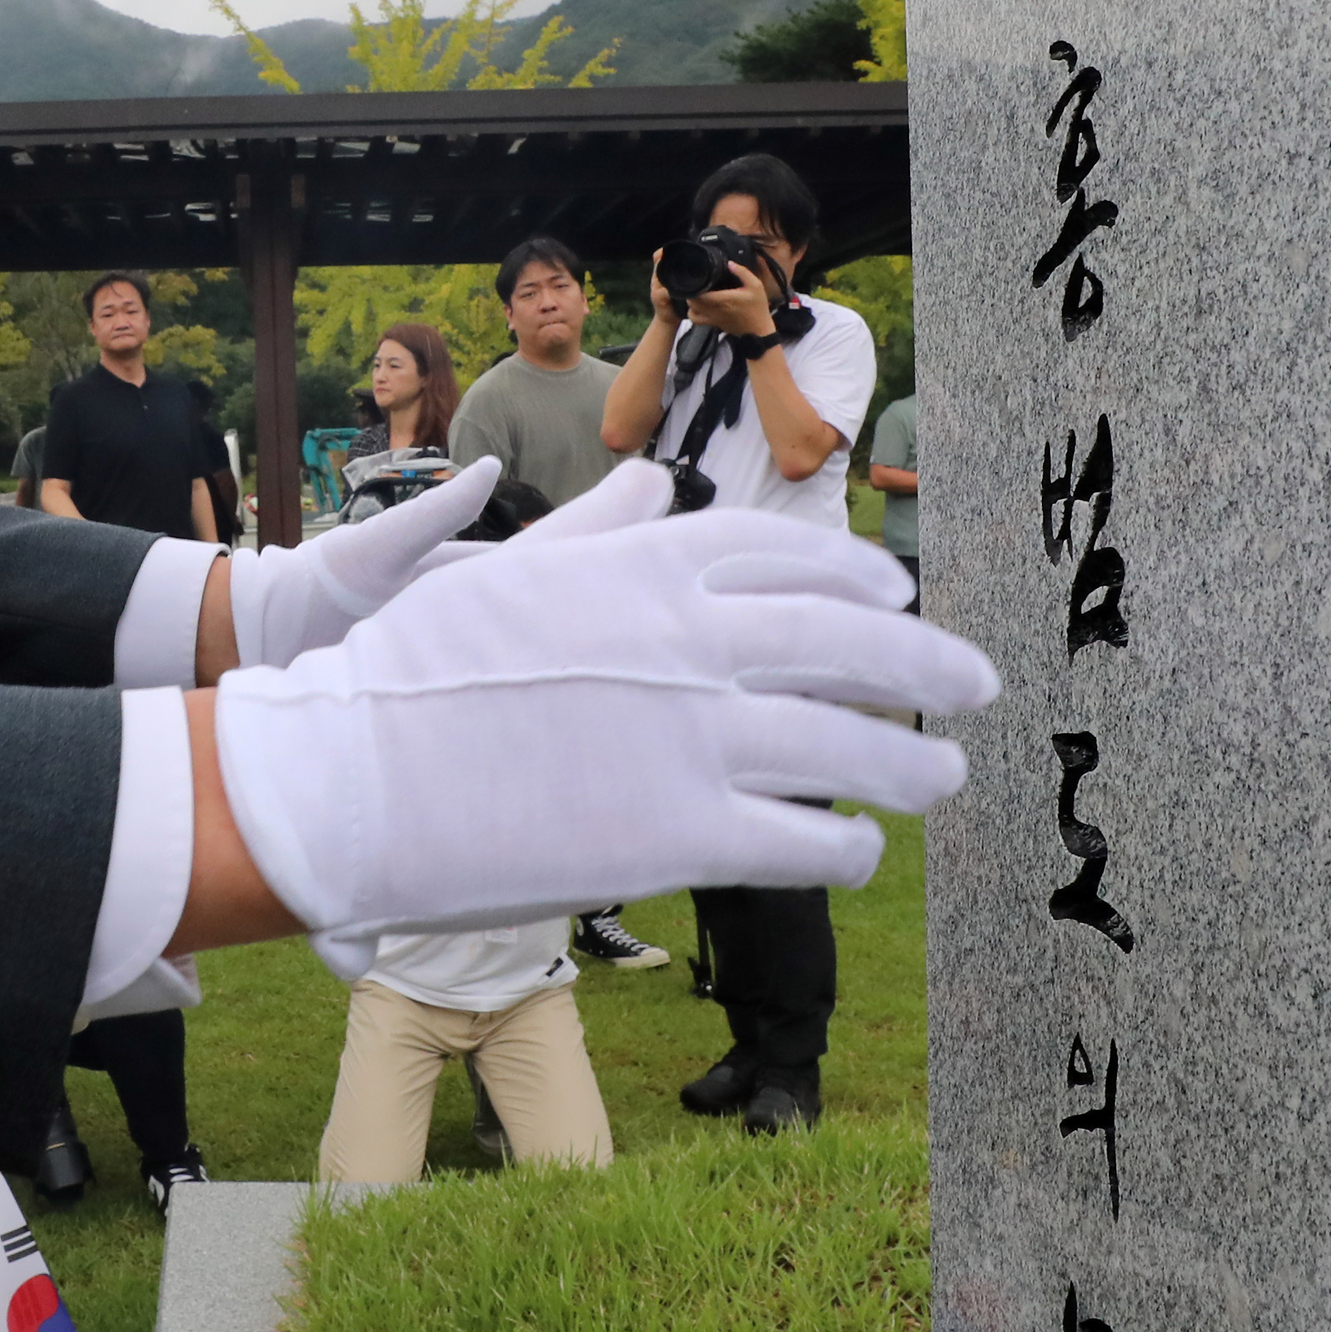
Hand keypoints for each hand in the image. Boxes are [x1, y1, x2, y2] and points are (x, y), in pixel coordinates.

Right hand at [209, 464, 994, 976]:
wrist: (351, 776)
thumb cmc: (410, 673)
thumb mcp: (507, 571)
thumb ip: (597, 533)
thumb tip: (650, 482)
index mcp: (644, 568)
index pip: (784, 555)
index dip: (857, 574)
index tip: (898, 592)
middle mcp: (687, 640)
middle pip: (846, 642)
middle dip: (925, 662)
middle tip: (979, 683)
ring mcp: (693, 736)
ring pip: (847, 744)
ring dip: (910, 761)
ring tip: (944, 776)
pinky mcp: (683, 833)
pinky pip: (803, 839)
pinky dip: (846, 843)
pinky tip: (858, 849)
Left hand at [694, 253, 779, 340]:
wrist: (760, 330)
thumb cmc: (758, 307)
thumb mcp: (756, 286)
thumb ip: (742, 273)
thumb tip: (729, 264)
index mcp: (724, 299)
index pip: (700, 295)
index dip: (694, 287)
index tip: (697, 279)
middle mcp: (715, 310)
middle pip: (693, 303)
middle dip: (691, 294)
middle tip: (695, 285)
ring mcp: (713, 319)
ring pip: (692, 313)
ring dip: (691, 304)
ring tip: (696, 296)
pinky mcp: (714, 325)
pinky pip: (697, 321)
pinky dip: (694, 314)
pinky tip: (699, 307)